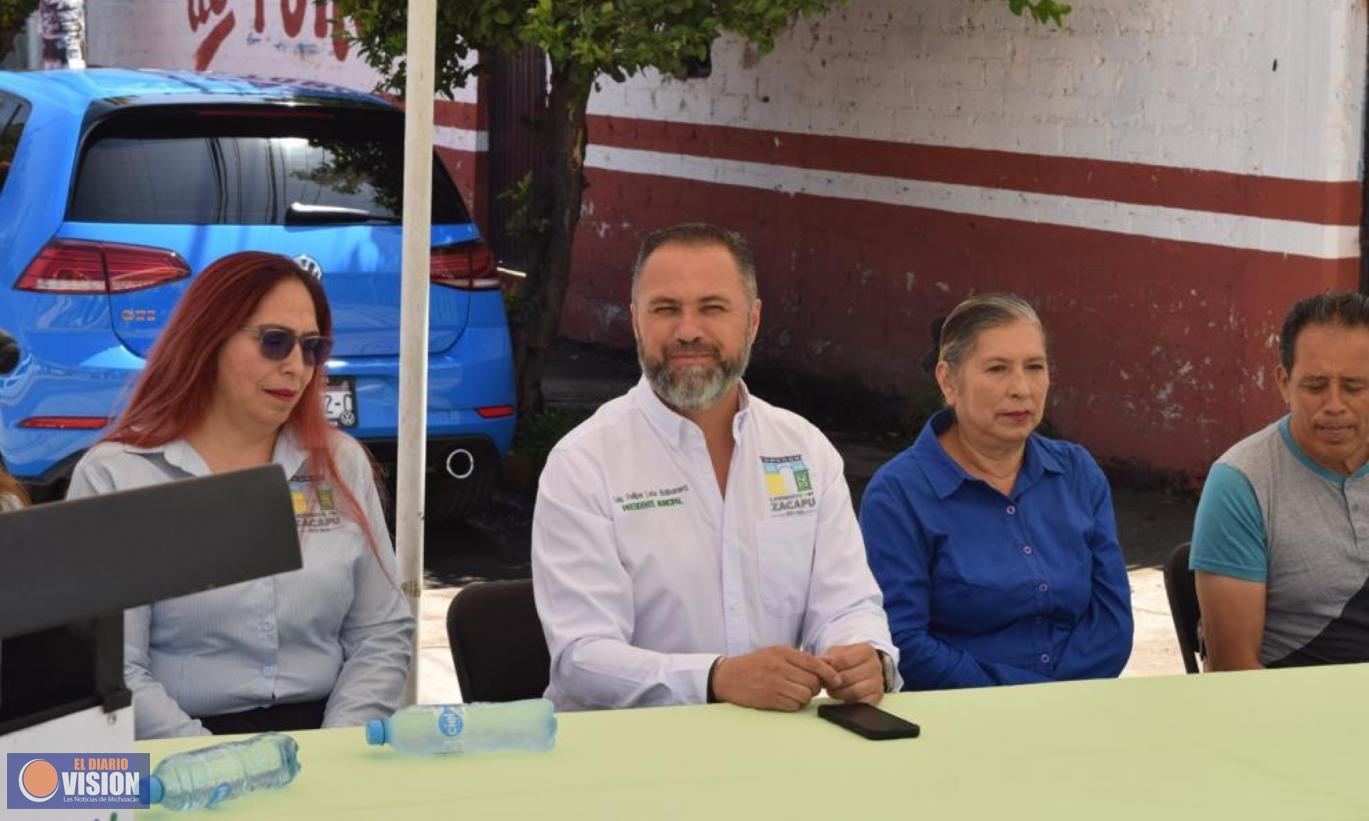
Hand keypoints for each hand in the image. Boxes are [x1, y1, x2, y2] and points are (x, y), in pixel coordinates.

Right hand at [712, 645, 843, 710]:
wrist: (727, 677)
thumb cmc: (755, 665)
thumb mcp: (775, 653)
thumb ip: (799, 658)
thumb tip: (828, 664)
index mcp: (782, 653)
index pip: (814, 663)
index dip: (829, 673)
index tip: (836, 680)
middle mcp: (779, 667)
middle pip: (812, 682)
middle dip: (815, 687)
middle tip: (807, 687)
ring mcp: (774, 684)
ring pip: (805, 695)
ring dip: (804, 697)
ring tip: (795, 693)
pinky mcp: (769, 699)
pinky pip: (793, 706)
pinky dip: (794, 705)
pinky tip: (786, 699)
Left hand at [821, 643, 884, 704]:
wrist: (862, 669)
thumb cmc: (847, 661)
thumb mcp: (838, 653)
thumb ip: (829, 658)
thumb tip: (820, 662)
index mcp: (867, 651)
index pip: (844, 660)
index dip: (830, 668)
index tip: (822, 672)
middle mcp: (876, 665)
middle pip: (848, 677)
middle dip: (833, 682)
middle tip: (825, 684)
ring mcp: (878, 681)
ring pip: (854, 691)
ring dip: (839, 693)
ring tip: (831, 690)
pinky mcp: (877, 696)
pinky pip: (861, 702)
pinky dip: (849, 701)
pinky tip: (842, 697)